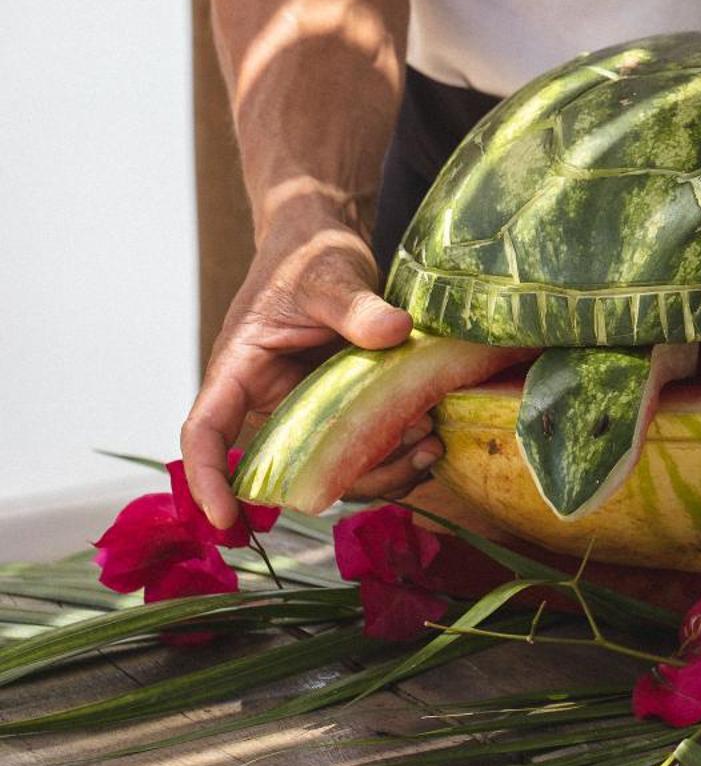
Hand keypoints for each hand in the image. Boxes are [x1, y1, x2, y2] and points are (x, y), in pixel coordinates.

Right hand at [180, 206, 439, 531]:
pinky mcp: (338, 413)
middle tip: (405, 454)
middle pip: (283, 469)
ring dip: (378, 471)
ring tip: (429, 446)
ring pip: (328, 470)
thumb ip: (356, 305)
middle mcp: (267, 402)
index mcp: (240, 369)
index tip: (226, 518)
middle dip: (340, 479)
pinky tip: (430, 444)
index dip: (208, 477)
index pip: (205, 431)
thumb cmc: (308, 255)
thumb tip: (395, 330)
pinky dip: (393, 457)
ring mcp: (304, 413)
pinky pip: (357, 451)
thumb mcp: (329, 273)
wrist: (324, 247)